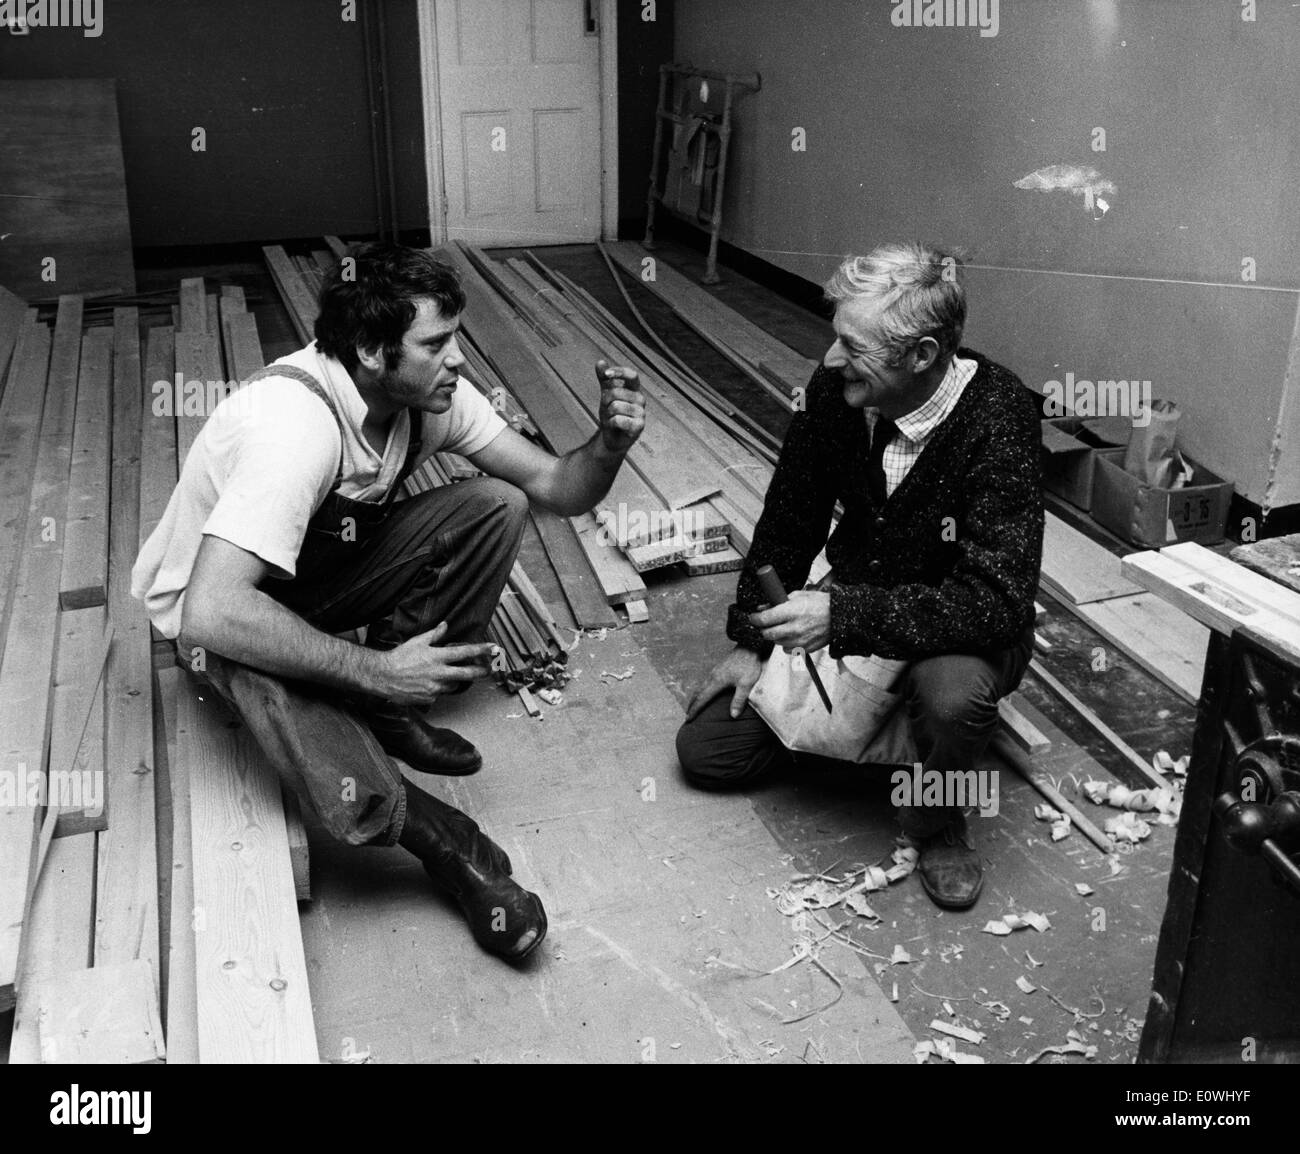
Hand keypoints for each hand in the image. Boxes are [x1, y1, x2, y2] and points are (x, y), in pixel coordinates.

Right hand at [374, 621, 495, 704]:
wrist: (382, 676)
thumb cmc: (399, 657)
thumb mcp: (417, 642)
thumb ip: (434, 635)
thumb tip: (445, 625)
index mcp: (437, 656)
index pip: (465, 652)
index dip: (481, 649)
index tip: (494, 648)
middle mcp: (439, 673)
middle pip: (468, 673)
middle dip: (481, 671)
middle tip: (488, 669)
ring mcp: (435, 687)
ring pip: (453, 685)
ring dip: (454, 681)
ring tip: (444, 675)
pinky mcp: (429, 698)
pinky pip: (439, 694)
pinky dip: (437, 689)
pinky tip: (427, 684)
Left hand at [595, 358, 644, 454]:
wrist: (612, 438)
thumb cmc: (611, 414)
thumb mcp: (606, 394)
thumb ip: (605, 379)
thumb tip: (600, 362)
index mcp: (634, 389)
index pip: (632, 375)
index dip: (619, 372)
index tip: (606, 374)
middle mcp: (640, 399)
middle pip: (616, 392)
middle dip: (605, 401)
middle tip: (607, 410)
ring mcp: (641, 413)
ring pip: (615, 406)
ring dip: (607, 414)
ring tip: (612, 419)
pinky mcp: (639, 426)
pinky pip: (618, 419)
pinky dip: (611, 423)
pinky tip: (614, 427)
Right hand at [684, 646, 762, 720]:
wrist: (749, 646)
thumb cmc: (749, 665)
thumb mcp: (746, 684)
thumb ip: (739, 700)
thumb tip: (733, 716)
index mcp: (717, 681)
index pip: (702, 698)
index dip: (695, 710)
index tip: (689, 719)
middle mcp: (712, 676)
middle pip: (698, 693)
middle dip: (692, 705)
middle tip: (688, 716)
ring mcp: (714, 672)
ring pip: (701, 687)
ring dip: (695, 698)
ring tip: (693, 706)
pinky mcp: (718, 669)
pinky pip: (705, 682)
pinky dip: (701, 691)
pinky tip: (704, 693)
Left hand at [749, 590, 830, 652]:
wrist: (840, 617)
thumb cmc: (821, 604)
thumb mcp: (799, 596)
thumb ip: (779, 602)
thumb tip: (762, 607)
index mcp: (791, 612)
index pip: (764, 619)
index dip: (755, 618)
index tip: (753, 617)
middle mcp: (794, 628)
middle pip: (767, 634)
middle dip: (763, 628)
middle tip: (765, 623)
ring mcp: (800, 640)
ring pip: (776, 642)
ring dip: (775, 636)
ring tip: (783, 627)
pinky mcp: (805, 648)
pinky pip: (787, 649)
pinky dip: (786, 643)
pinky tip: (792, 635)